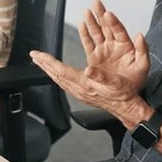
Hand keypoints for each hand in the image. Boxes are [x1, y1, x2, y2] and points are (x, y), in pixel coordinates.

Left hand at [30, 0, 149, 123]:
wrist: (126, 107)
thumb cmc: (123, 93)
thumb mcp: (115, 82)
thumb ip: (101, 76)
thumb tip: (87, 70)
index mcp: (85, 84)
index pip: (61, 71)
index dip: (48, 62)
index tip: (38, 55)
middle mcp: (79, 89)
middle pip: (56, 75)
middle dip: (44, 64)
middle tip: (34, 55)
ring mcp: (79, 92)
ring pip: (59, 79)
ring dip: (49, 69)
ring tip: (41, 61)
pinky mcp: (82, 93)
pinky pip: (65, 82)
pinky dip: (57, 74)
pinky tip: (56, 72)